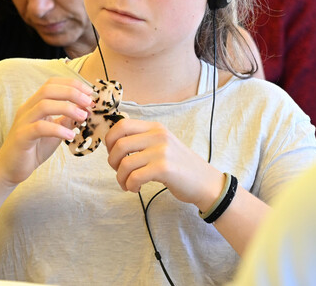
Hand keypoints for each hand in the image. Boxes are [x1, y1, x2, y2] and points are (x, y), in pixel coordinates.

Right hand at [0, 77, 93, 186]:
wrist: (10, 169)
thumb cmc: (33, 149)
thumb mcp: (55, 132)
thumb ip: (66, 120)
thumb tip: (85, 109)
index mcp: (34, 104)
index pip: (52, 83)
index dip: (72, 84)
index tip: (89, 92)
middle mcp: (27, 109)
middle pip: (49, 89)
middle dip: (72, 92)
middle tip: (89, 102)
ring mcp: (23, 121)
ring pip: (44, 105)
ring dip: (68, 108)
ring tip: (83, 117)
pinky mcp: (21, 137)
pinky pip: (40, 127)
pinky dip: (58, 129)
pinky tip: (70, 136)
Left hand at [105, 119, 223, 209]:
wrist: (205, 182)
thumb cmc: (179, 166)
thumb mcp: (162, 144)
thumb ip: (143, 140)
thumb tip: (114, 144)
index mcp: (155, 127)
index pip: (121, 125)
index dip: (110, 141)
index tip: (114, 154)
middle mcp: (158, 135)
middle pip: (118, 144)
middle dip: (112, 162)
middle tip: (120, 172)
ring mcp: (161, 151)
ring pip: (124, 163)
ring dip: (121, 178)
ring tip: (128, 184)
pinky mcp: (164, 168)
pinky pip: (134, 177)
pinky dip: (130, 186)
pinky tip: (136, 188)